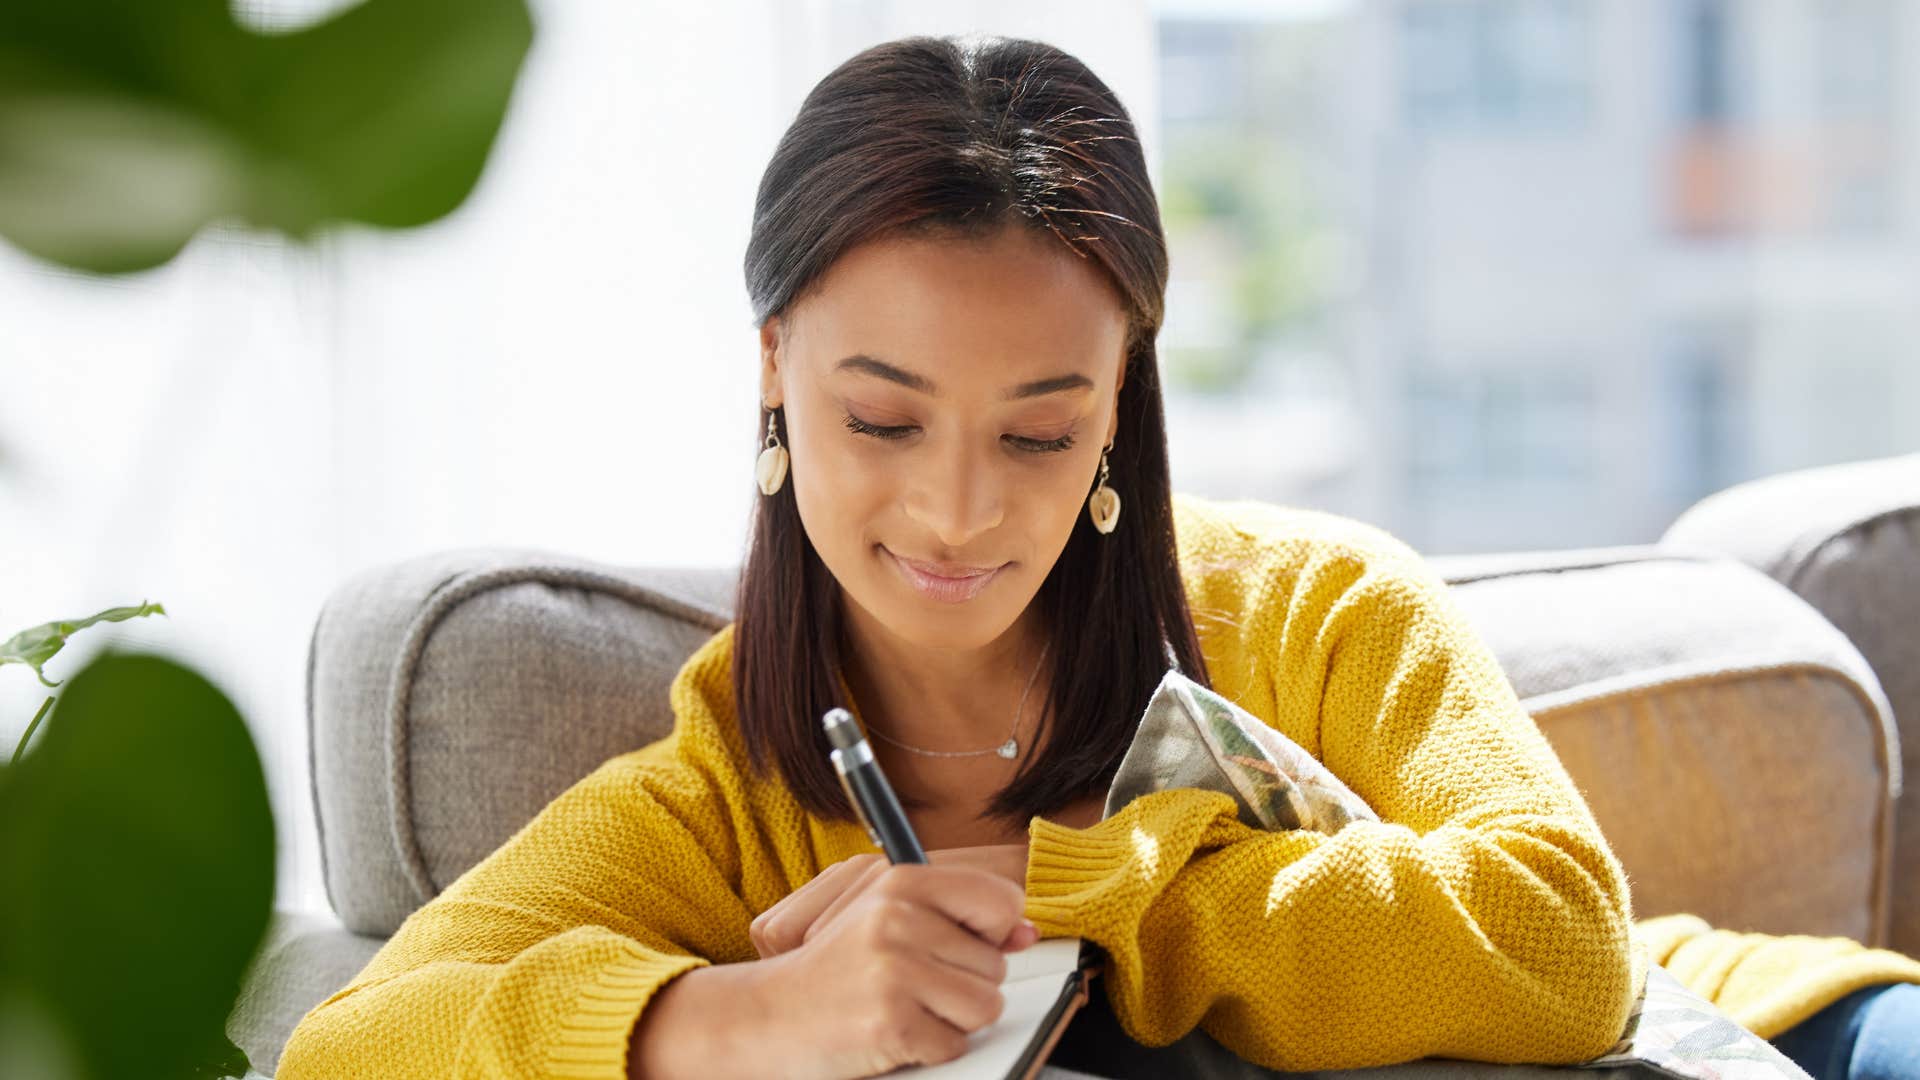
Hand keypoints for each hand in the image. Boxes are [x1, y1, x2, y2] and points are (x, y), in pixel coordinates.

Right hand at [752, 862, 1033, 1077]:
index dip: (995, 932)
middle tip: (910, 986)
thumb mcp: (889, 921)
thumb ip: (958, 920)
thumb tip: (1025, 933)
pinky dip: (928, 1049)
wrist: (765, 1018)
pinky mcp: (891, 1021)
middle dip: (963, 985)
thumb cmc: (834, 972)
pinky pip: (954, 1044)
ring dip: (951, 1020)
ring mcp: (893, 970)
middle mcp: (896, 918)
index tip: (964, 944)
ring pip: (985, 1006)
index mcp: (899, 880)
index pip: (1000, 900)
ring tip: (905, 1009)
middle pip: (996, 964)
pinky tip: (891, 1033)